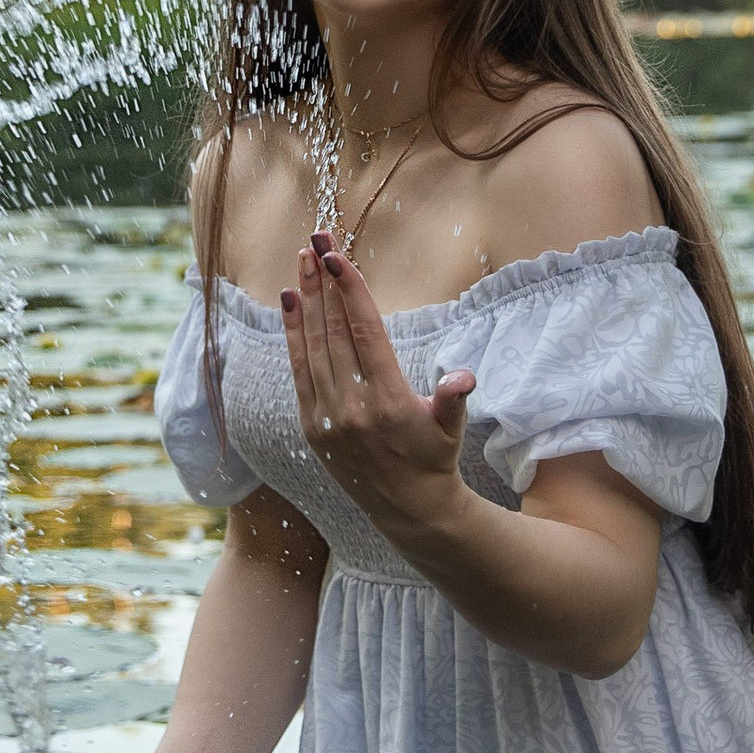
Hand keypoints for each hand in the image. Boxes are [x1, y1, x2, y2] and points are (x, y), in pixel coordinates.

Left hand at [281, 236, 477, 553]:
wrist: (407, 511)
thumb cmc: (435, 459)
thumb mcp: (450, 429)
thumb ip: (452, 399)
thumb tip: (463, 379)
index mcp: (388, 400)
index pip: (364, 333)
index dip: (349, 292)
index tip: (337, 257)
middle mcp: (352, 406)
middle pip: (332, 331)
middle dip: (323, 282)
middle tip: (316, 241)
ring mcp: (326, 416)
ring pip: (312, 346)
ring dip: (306, 300)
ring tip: (303, 261)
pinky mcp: (310, 425)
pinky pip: (299, 370)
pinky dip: (292, 334)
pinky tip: (290, 303)